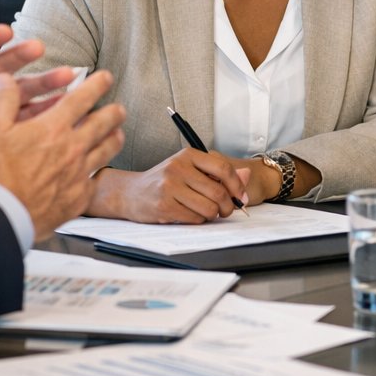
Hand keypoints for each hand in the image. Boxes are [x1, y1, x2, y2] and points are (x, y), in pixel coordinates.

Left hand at [0, 26, 79, 194]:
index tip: (5, 31)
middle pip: (6, 65)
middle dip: (23, 56)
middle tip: (40, 48)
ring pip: (23, 89)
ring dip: (44, 82)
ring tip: (66, 76)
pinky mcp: (2, 125)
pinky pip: (27, 116)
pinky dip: (45, 111)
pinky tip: (63, 106)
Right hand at [0, 70, 125, 236]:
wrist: (2, 216)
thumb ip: (3, 101)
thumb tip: (5, 79)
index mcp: (54, 128)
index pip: (83, 97)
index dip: (98, 84)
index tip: (105, 78)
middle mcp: (73, 148)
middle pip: (106, 122)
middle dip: (115, 112)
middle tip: (118, 109)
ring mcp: (80, 173)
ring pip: (109, 149)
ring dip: (114, 138)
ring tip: (117, 134)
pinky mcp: (80, 197)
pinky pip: (96, 180)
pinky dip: (98, 172)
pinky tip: (95, 171)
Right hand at [93, 150, 251, 224]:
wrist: (130, 192)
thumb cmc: (164, 181)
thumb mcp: (188, 169)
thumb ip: (217, 173)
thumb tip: (246, 176)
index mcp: (188, 155)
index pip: (223, 168)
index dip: (237, 185)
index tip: (241, 196)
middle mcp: (178, 168)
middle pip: (218, 192)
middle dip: (229, 206)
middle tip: (228, 210)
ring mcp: (170, 187)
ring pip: (208, 208)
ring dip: (214, 215)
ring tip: (208, 212)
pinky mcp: (164, 206)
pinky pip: (195, 218)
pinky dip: (199, 220)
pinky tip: (192, 215)